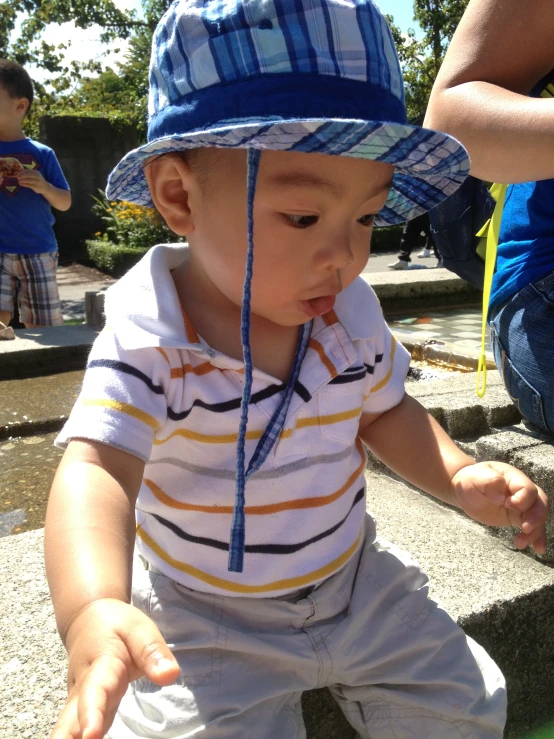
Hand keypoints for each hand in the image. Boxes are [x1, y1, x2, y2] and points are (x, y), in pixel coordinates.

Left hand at [16, 168, 47, 193]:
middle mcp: (37, 176)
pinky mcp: (36, 187)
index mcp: (36, 172)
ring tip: (19, 181)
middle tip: (17, 178)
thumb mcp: (35, 175)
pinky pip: (28, 185)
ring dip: (22, 180)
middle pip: (27, 175)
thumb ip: (29, 174)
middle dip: (21, 176)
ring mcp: (37, 181)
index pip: (27, 171)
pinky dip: (24, 184)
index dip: (22, 172)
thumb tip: (19, 172)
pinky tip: (21, 184)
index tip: (18, 173)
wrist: (46, 187)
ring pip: (28, 180)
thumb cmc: (38, 181)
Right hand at [49, 598, 179, 738]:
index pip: (96, 692)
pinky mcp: (80, 709)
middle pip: (70, 718)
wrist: (88, 619)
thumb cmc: (117, 625)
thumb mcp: (139, 629)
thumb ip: (152, 652)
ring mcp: (78, 701)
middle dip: (67, 737)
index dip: (92, 714)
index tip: (90, 736)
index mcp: (100, 665)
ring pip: (67, 726)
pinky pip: (73, 729)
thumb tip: (170, 675)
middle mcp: (83, 688)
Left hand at [451, 461, 548, 553]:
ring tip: (520, 543)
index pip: (527, 488)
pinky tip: (537, 548)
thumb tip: (502, 496)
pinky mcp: (518, 517)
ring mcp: (522, 504)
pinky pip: (533, 527)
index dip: (522, 499)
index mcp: (512, 477)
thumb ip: (489, 482)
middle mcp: (521, 490)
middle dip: (536, 516)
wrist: (465, 490)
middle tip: (525, 528)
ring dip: (535, 531)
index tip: (508, 504)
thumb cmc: (471, 481)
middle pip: (540, 502)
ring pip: (538, 516)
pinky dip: (537, 538)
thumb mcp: (475, 478)